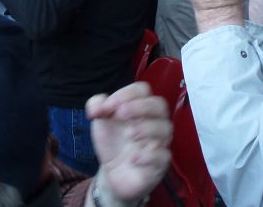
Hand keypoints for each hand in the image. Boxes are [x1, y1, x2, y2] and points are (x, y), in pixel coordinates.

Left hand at [87, 83, 172, 202]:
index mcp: (140, 107)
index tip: (107, 107)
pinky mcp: (159, 163)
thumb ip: (96, 105)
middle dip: (140, 106)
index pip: (142, 90)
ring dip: (147, 128)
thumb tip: (97, 106)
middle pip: (160, 105)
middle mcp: (153, 121)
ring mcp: (158, 142)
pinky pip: (163, 156)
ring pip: (165, 128)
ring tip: (129, 134)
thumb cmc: (112, 141)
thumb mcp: (100, 121)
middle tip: (121, 114)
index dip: (125, 94)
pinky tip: (134, 158)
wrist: (112, 172)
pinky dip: (149, 155)